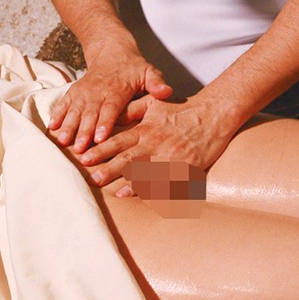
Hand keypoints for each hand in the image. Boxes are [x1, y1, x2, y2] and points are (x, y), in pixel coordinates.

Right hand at [47, 44, 172, 153]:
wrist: (112, 52)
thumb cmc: (134, 68)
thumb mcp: (149, 72)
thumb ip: (156, 83)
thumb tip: (166, 91)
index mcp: (117, 89)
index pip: (111, 108)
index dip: (105, 123)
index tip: (100, 138)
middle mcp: (98, 90)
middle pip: (90, 113)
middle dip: (84, 131)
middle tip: (80, 148)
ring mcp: (84, 91)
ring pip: (75, 110)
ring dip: (68, 126)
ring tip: (62, 141)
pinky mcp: (75, 92)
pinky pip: (64, 103)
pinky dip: (57, 115)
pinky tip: (51, 128)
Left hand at [79, 94, 237, 188]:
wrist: (214, 114)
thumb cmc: (183, 109)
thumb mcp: (154, 103)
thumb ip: (133, 110)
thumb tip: (113, 116)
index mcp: (146, 129)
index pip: (118, 141)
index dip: (100, 150)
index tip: (84, 158)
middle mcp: (155, 143)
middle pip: (128, 158)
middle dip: (109, 169)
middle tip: (92, 178)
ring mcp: (171, 156)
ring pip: (148, 171)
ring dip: (130, 182)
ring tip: (116, 191)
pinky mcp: (186, 166)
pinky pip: (171, 180)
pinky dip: (159, 188)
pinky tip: (149, 196)